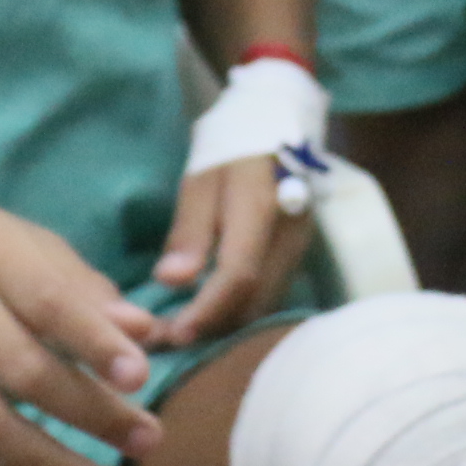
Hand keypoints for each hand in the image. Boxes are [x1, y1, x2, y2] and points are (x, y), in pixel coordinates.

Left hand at [152, 155, 315, 345]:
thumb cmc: (231, 149)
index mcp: (261, 209)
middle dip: (211, 328)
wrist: (276, 125)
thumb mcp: (200, 180)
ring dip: (224, 325)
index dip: (206, 310)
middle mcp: (289, 236)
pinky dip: (237, 311)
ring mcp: (300, 248)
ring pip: (264, 304)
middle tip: (165, 340)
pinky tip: (208, 313)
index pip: (238, 274)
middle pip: (255, 300)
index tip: (173, 334)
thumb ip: (189, 231)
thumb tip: (171, 281)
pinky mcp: (297, 255)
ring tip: (179, 331)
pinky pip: (269, 295)